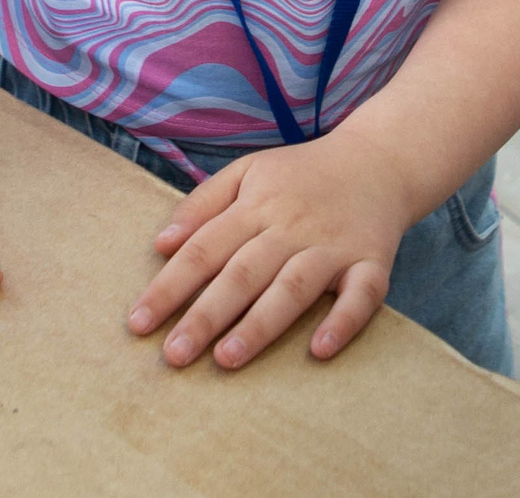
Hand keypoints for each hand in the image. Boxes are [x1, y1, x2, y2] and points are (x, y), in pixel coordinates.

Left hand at [126, 131, 415, 369]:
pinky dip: (343, 321)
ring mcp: (334, 245)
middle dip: (205, 315)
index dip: (169, 286)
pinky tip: (320, 349)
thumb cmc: (302, 175)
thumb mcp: (248, 171)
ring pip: (293, 286)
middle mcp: (292, 225)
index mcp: (257, 204)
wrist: (380, 160)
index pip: (204, 249)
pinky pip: (362, 294)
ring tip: (226, 359)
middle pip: (242, 273)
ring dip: (260, 324)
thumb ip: (202, 203)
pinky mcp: (373, 261)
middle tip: (174, 355)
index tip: (139, 324)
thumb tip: (160, 244)